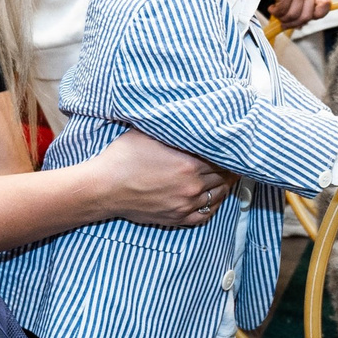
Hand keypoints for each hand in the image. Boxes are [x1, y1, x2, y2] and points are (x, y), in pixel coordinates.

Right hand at [94, 130, 236, 228]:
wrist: (105, 188)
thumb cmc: (123, 157)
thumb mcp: (149, 133)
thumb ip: (174, 128)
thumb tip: (190, 118)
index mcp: (189, 163)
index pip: (222, 157)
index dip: (227, 150)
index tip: (230, 144)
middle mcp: (192, 186)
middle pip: (223, 176)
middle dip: (228, 166)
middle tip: (232, 159)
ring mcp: (186, 205)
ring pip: (218, 195)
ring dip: (224, 184)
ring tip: (226, 175)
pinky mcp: (178, 218)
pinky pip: (206, 214)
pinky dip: (213, 204)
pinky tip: (214, 196)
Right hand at [266, 0, 332, 28]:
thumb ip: (302, 5)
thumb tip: (300, 26)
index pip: (325, 4)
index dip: (318, 15)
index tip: (305, 18)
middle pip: (306, 16)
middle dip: (294, 23)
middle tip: (285, 22)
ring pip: (293, 15)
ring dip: (283, 18)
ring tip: (277, 14)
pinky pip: (282, 10)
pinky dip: (276, 12)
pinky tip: (272, 8)